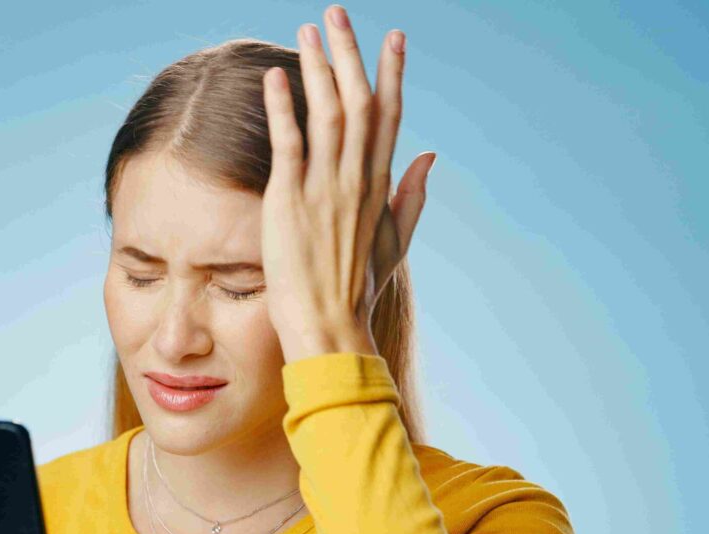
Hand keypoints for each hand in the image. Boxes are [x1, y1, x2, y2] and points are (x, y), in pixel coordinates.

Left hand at [261, 5, 432, 360]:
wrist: (331, 327)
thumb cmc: (357, 290)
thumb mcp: (394, 242)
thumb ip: (412, 197)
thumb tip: (431, 158)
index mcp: (379, 186)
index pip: (390, 116)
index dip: (392, 73)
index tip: (393, 37)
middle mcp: (356, 179)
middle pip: (359, 101)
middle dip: (350, 53)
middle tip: (338, 13)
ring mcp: (324, 188)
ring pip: (327, 112)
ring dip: (317, 67)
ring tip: (308, 29)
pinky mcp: (290, 201)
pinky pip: (288, 144)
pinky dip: (284, 107)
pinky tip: (277, 77)